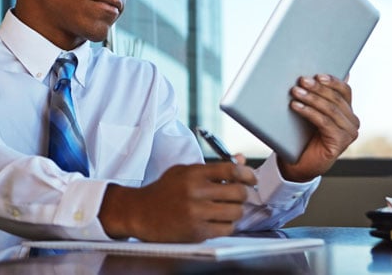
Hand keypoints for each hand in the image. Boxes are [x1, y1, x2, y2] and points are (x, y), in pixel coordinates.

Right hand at [98, 162, 257, 241]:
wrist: (140, 212)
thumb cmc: (164, 191)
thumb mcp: (184, 172)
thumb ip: (213, 167)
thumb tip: (241, 160)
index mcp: (192, 173)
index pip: (231, 169)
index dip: (247, 174)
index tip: (251, 179)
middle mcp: (194, 192)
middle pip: (238, 192)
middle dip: (243, 194)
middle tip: (238, 196)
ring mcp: (196, 213)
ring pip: (236, 212)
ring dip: (235, 211)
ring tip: (226, 209)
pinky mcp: (196, 232)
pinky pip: (226, 229)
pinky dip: (227, 225)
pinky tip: (217, 221)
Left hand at [279, 74, 359, 181]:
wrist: (298, 164)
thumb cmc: (303, 137)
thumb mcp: (311, 113)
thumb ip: (317, 97)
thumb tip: (316, 75)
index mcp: (348, 112)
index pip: (344, 91)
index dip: (332, 81)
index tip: (316, 75)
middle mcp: (352, 122)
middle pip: (336, 99)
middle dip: (317, 88)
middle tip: (301, 81)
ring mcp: (349, 133)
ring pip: (330, 109)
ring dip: (311, 98)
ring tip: (295, 92)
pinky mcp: (340, 142)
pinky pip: (324, 122)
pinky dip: (309, 112)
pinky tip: (296, 106)